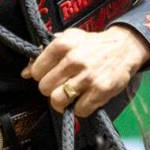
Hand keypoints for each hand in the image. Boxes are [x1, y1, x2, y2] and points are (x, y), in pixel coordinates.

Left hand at [21, 25, 149, 117]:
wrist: (123, 47)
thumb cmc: (91, 45)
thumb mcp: (68, 39)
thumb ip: (45, 54)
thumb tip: (25, 72)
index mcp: (62, 44)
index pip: (36, 70)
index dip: (40, 75)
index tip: (48, 75)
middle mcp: (74, 59)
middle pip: (44, 87)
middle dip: (50, 89)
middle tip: (59, 85)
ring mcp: (87, 76)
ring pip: (57, 100)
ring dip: (61, 102)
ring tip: (67, 96)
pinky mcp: (101, 91)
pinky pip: (79, 110)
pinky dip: (79, 109)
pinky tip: (83, 99)